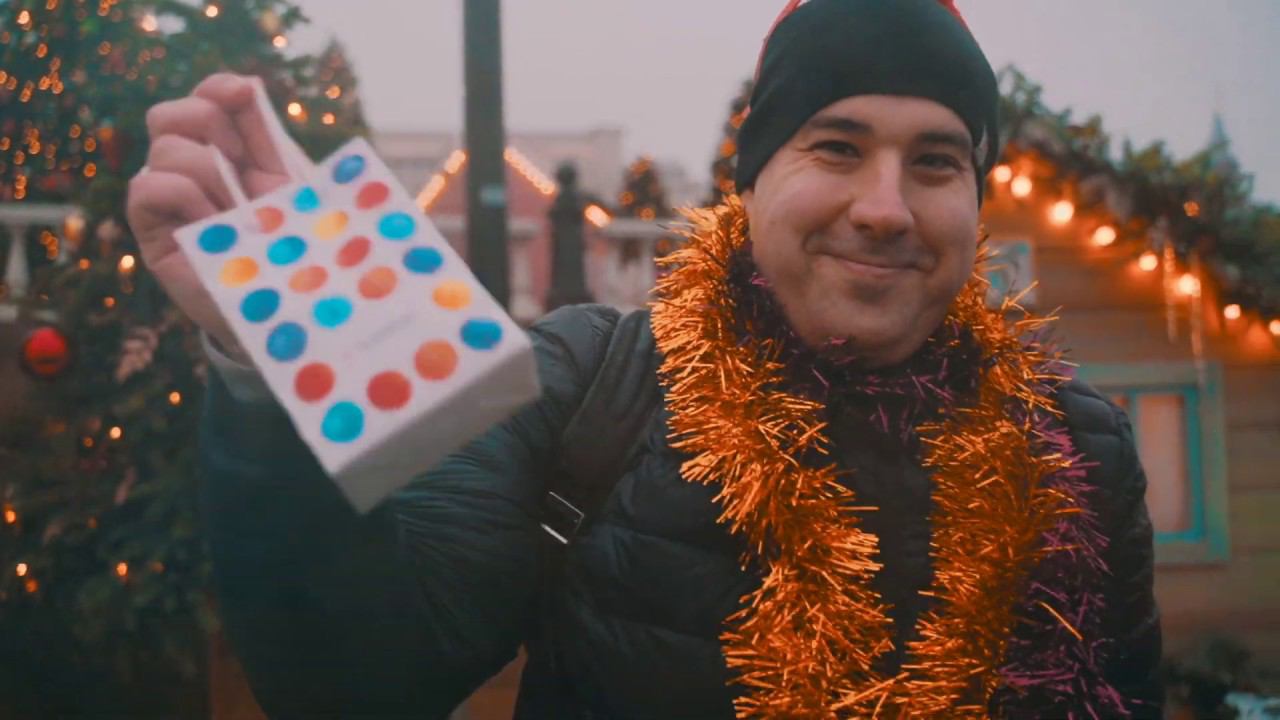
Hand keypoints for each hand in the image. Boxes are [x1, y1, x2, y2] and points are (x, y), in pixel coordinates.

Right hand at [125, 72, 295, 362]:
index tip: (247, 96)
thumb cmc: (299, 248)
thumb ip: (270, 137)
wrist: (293, 312)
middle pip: (170, 114)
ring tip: (238, 211)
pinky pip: (146, 187)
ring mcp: (169, 202)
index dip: (220, 88)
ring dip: (209, 172)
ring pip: (165, 148)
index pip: (207, 98)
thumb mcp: (293, 187)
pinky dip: (183, 196)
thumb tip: (247, 84)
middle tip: (245, 163)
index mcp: (231, 154)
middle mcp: (192, 171)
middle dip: (210, 123)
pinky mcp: (153, 234)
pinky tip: (213, 224)